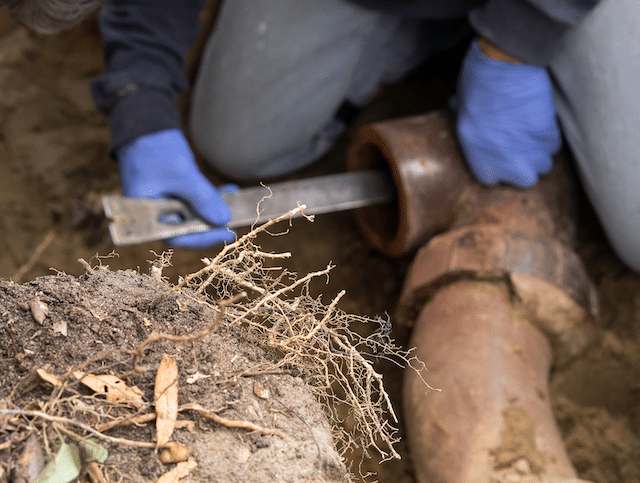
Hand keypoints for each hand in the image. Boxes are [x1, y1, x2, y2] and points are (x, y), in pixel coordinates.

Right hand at [117, 128, 235, 247]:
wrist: (144, 123)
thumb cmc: (156, 149)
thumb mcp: (183, 175)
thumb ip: (202, 199)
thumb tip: (223, 221)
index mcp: (145, 215)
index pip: (175, 238)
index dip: (202, 238)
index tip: (226, 233)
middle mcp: (153, 213)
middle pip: (184, 229)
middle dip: (210, 224)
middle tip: (234, 221)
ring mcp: (162, 202)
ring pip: (192, 214)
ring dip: (213, 209)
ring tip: (234, 200)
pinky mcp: (171, 191)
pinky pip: (192, 201)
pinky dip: (208, 197)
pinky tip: (228, 190)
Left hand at [454, 39, 560, 188]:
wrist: (506, 67)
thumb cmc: (477, 83)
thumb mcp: (459, 106)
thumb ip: (462, 118)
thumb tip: (456, 109)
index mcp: (478, 158)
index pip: (491, 180)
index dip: (497, 166)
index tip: (500, 154)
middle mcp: (505, 161)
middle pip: (525, 179)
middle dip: (526, 166)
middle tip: (522, 149)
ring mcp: (529, 151)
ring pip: (544, 165)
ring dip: (540, 153)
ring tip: (533, 136)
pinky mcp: (549, 135)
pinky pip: (554, 147)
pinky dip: (550, 138)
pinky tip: (542, 124)